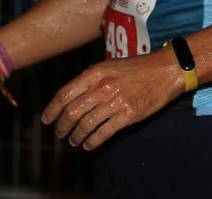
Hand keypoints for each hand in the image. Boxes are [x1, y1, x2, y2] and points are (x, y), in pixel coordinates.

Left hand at [40, 50, 183, 149]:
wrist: (165, 70)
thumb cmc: (134, 68)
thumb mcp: (106, 67)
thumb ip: (88, 80)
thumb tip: (69, 97)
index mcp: (93, 74)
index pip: (64, 94)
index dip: (52, 109)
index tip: (46, 120)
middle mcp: (101, 88)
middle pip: (72, 111)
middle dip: (62, 125)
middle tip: (59, 133)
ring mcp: (115, 102)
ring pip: (86, 124)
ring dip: (76, 135)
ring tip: (72, 141)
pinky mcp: (129, 115)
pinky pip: (104, 132)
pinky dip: (93, 141)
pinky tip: (88, 145)